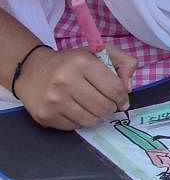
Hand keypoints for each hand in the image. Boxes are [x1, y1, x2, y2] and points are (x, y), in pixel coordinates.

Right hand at [17, 46, 134, 129]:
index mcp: (82, 63)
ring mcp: (54, 100)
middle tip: (108, 105)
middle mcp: (66, 81)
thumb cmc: (71, 62)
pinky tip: (78, 110)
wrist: (32, 70)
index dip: (123, 98)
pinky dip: (80, 121)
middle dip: (111, 108)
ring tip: (94, 108)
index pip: (114, 88)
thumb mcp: (99, 52)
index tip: (123, 101)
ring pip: (90, 120)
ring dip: (97, 116)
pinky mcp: (45, 115)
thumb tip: (128, 88)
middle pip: (103, 107)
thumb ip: (123, 62)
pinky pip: (74, 127)